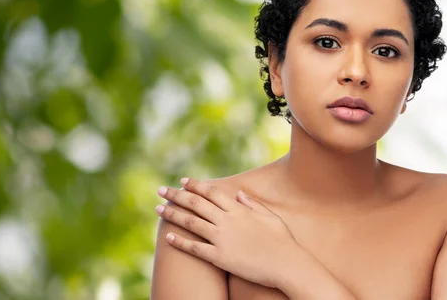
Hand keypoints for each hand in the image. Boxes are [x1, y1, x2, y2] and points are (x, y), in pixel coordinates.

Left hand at [156, 177, 299, 288]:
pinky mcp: (219, 257)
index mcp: (239, 209)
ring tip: (158, 209)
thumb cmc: (282, 241)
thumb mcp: (270, 216)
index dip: (195, 185)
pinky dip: (180, 242)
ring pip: (191, 222)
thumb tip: (239, 193)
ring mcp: (222, 239)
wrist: (287, 265)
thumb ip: (252, 204)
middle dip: (176, 195)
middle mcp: (227, 221)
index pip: (211, 192)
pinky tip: (168, 238)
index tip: (182, 181)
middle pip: (195, 204)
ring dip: (172, 214)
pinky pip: (194, 248)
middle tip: (161, 190)